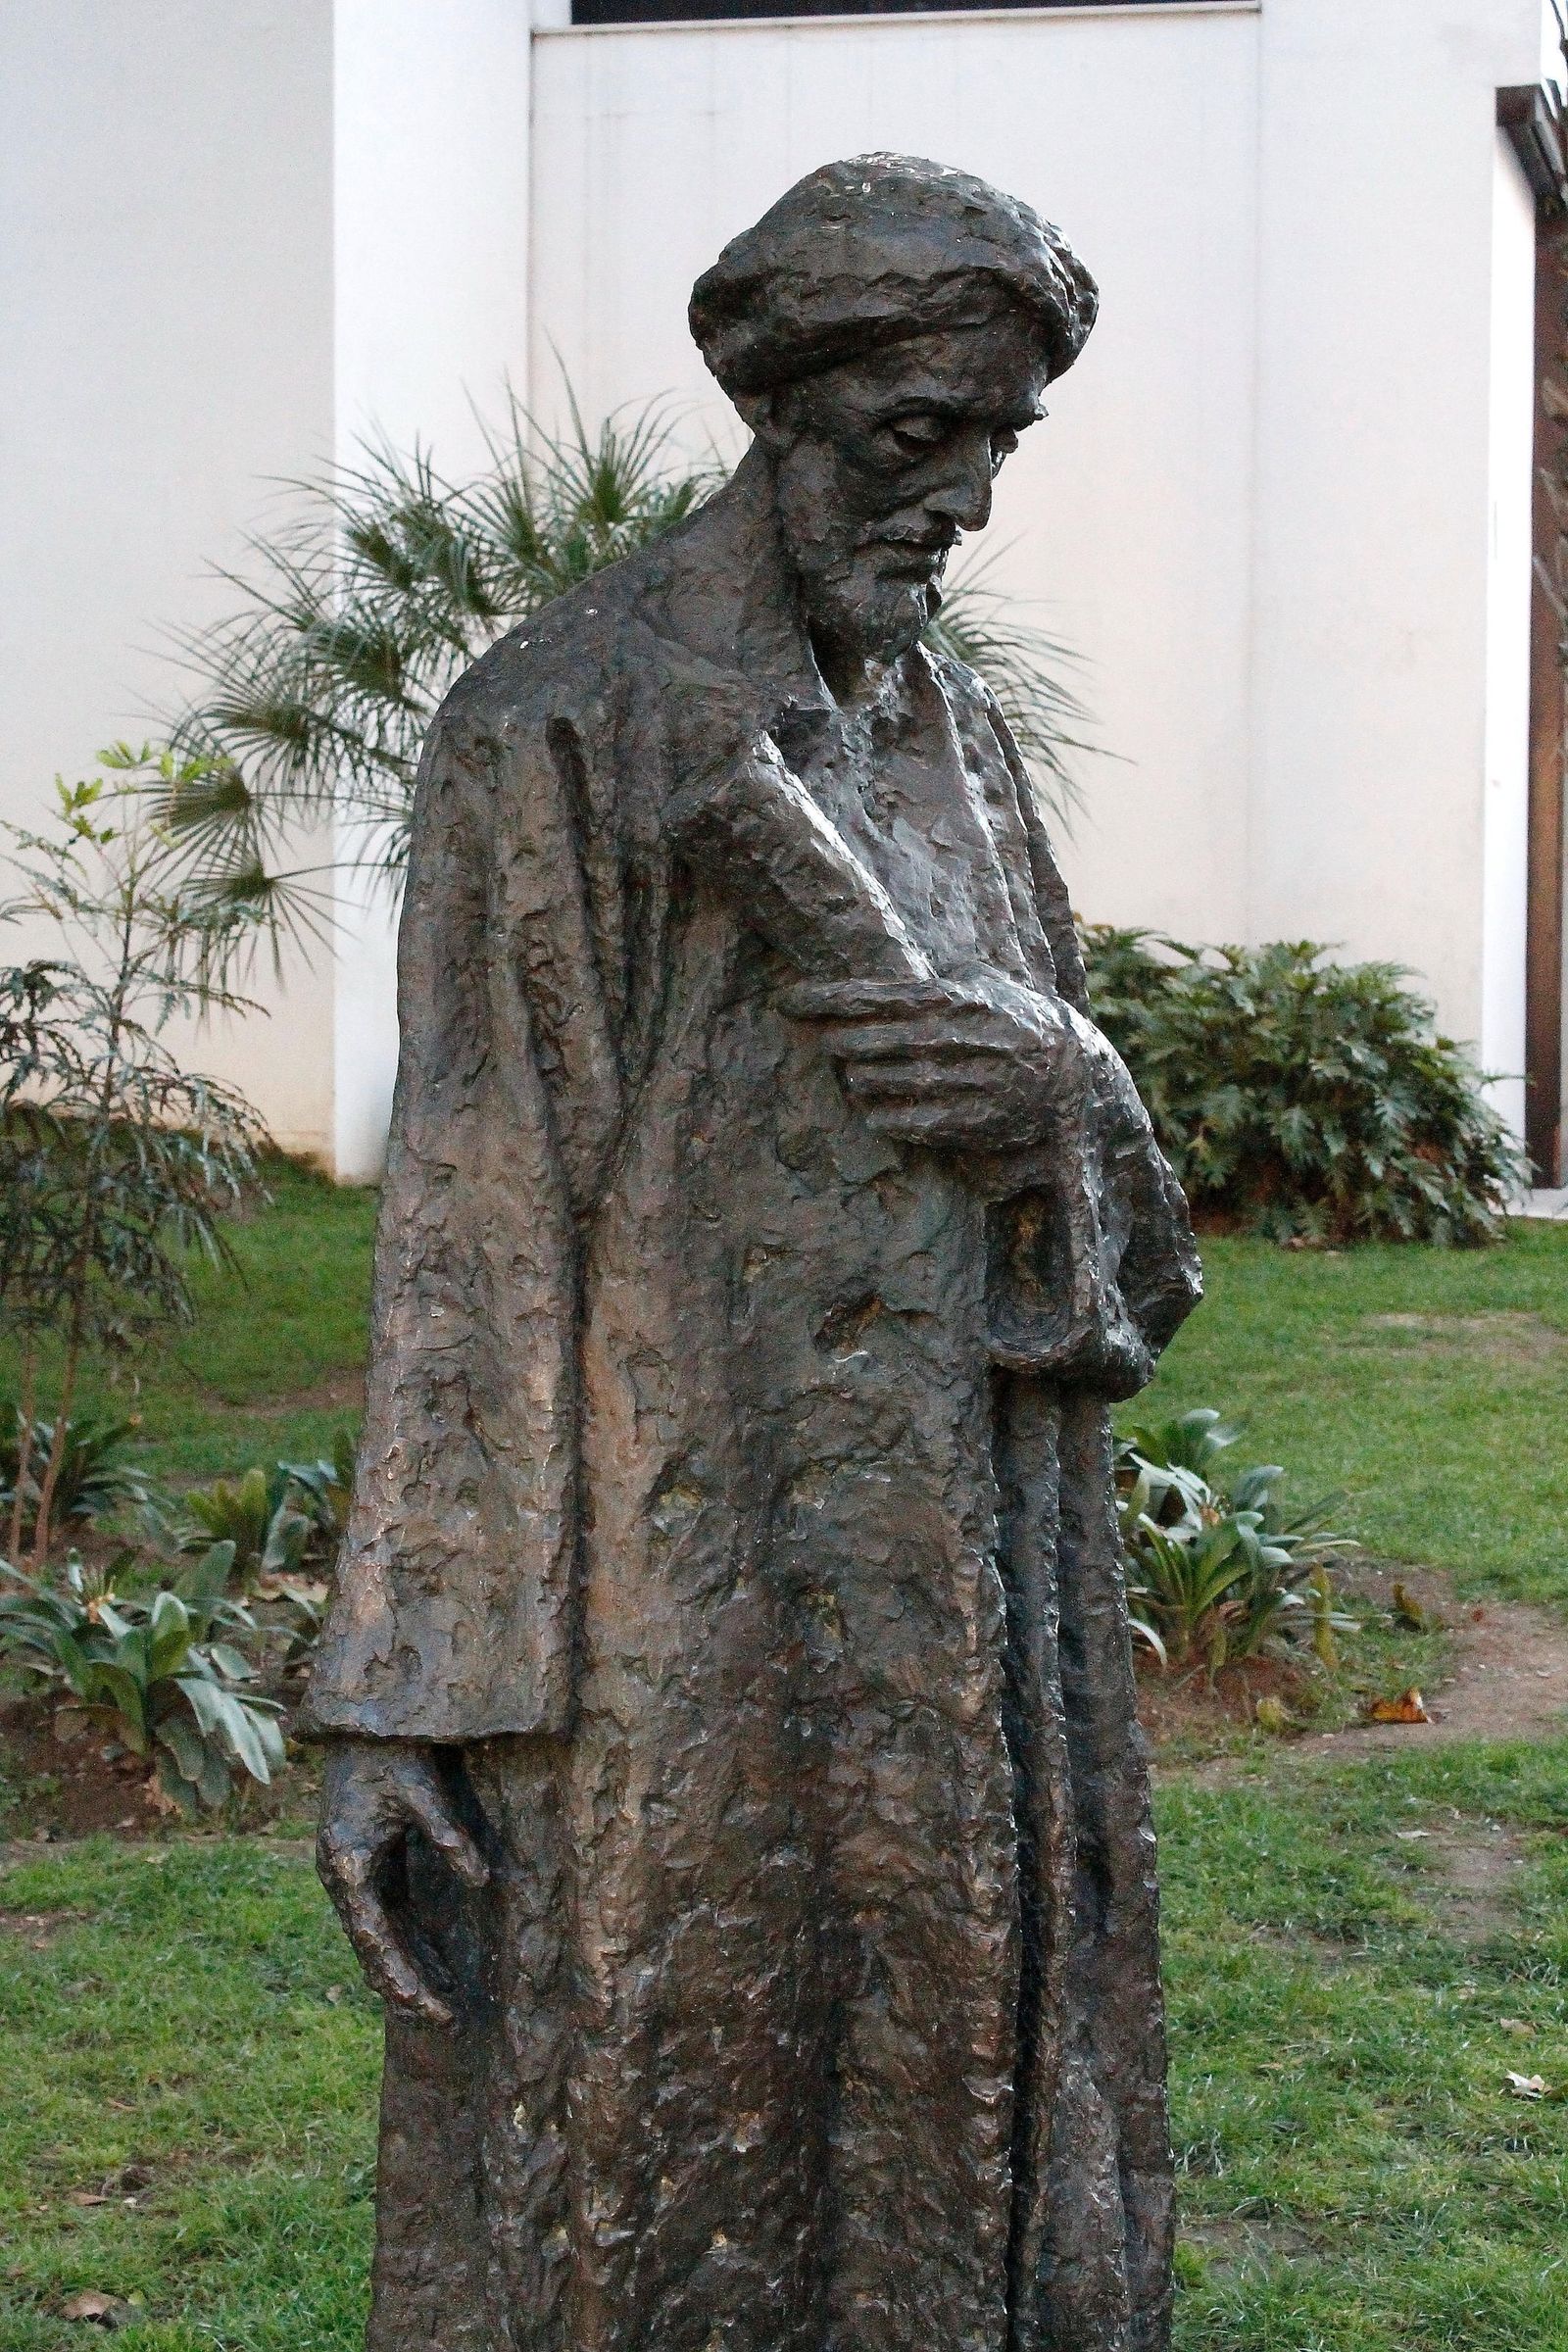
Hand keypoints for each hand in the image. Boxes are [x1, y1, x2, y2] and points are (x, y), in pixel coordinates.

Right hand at [317, 1741, 488, 2026]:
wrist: (363, 1719)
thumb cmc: (391, 1749)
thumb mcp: (423, 1787)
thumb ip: (449, 1834)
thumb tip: (483, 1882)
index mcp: (349, 1862)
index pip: (376, 1936)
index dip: (402, 1975)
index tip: (428, 2006)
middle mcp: (344, 1875)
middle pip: (375, 1945)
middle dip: (406, 1985)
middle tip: (444, 2020)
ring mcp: (354, 1870)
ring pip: (382, 1934)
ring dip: (409, 1967)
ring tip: (441, 2005)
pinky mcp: (369, 1861)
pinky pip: (390, 1911)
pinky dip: (410, 1940)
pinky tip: (432, 1964)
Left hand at [780, 974, 1088, 1151]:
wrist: (1075, 1071)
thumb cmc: (1019, 1019)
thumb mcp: (987, 981)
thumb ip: (943, 975)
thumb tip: (891, 968)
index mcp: (957, 998)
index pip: (876, 995)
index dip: (826, 999)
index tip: (787, 1000)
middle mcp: (960, 1038)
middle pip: (873, 1040)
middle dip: (840, 1041)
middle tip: (827, 1043)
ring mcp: (968, 1082)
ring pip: (888, 1082)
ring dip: (859, 1080)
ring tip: (852, 1075)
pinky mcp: (977, 1122)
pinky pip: (913, 1122)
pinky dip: (884, 1117)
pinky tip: (873, 1111)